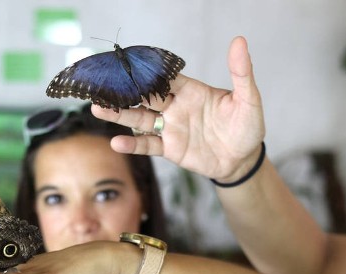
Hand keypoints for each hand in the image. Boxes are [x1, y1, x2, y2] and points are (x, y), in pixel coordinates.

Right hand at [91, 36, 265, 182]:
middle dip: (125, 90)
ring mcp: (170, 127)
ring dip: (119, 114)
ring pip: (140, 118)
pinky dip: (132, 144)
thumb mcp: (248, 99)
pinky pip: (148, 145)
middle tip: (102, 84)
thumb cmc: (247, 127)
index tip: (127, 63)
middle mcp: (176, 106)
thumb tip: (239, 41)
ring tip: (97, 108)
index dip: (147, 70)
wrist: (243, 160)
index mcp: (191, 90)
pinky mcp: (170, 148)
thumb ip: (241, 72)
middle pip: (146, 95)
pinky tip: (116, 142)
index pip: (165, 77)